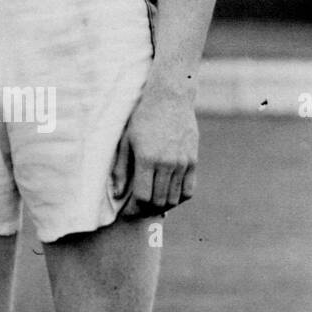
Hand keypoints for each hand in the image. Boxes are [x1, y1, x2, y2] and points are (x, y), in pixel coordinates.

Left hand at [111, 81, 197, 217]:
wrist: (170, 99)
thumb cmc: (142, 118)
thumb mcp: (125, 139)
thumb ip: (121, 168)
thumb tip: (117, 193)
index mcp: (147, 158)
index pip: (142, 196)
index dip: (134, 209)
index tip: (127, 212)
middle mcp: (167, 163)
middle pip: (158, 201)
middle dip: (146, 211)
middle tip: (137, 211)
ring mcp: (183, 163)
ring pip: (174, 198)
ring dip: (162, 207)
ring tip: (151, 206)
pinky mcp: (193, 161)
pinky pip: (189, 190)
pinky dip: (179, 199)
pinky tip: (169, 197)